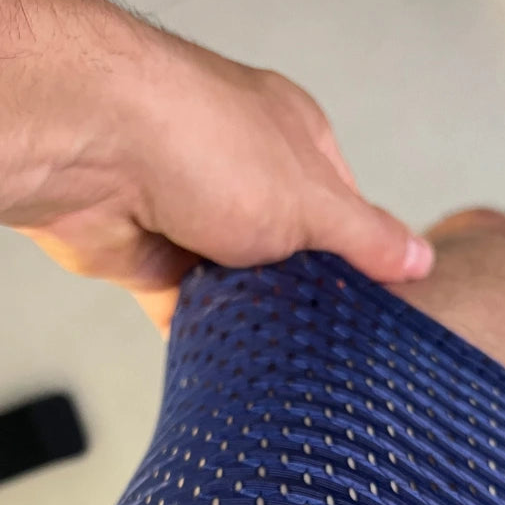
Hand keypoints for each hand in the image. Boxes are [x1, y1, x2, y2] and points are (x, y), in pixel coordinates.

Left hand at [0, 0, 432, 325]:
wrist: (85, 146)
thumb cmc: (195, 140)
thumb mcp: (312, 199)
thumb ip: (366, 239)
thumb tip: (419, 259)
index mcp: (293, 140)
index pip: (344, 210)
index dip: (359, 262)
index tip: (373, 312)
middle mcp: (242, 173)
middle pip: (290, 255)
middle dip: (302, 297)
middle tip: (326, 346)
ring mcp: (193, 215)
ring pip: (239, 289)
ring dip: (251, 319)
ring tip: (279, 359)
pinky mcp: (149, 258)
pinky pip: (188, 314)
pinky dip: (204, 338)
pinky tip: (227, 364)